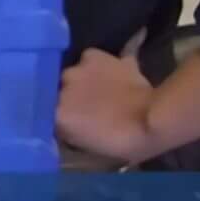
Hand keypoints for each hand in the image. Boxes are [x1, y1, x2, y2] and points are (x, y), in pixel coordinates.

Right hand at [55, 48, 159, 165]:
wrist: (152, 120)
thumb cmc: (120, 141)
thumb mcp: (85, 144)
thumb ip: (66, 129)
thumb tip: (60, 119)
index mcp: (55, 113)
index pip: (48, 111)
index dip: (58, 115)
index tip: (71, 122)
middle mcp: (59, 87)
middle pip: (58, 89)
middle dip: (70, 96)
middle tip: (89, 107)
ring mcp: (77, 69)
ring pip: (74, 74)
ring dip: (83, 80)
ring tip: (103, 91)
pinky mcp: (95, 56)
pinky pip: (91, 59)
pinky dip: (98, 65)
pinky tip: (111, 74)